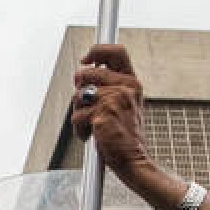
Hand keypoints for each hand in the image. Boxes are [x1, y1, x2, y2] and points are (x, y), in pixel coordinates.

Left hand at [69, 44, 149, 177]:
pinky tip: (92, 136)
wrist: (133, 159)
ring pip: (78, 96)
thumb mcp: (121, 104)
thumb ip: (105, 86)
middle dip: (79, 91)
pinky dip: (79, 129)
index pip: (116, 51)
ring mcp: (114, 100)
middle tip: (88, 107)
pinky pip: (76, 116)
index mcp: (132, 82)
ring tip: (93, 125)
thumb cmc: (125, 135)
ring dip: (79, 113)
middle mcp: (125, 87)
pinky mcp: (102, 114)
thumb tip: (80, 73)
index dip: (96, 50)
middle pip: (86, 73)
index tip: (85, 60)